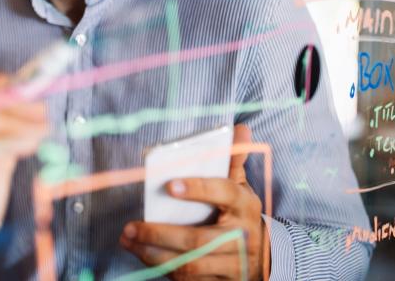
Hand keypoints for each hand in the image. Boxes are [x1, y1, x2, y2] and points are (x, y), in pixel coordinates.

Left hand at [120, 124, 269, 280]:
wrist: (265, 256)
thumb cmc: (241, 214)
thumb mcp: (242, 187)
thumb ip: (234, 160)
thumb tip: (240, 129)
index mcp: (246, 205)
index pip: (224, 193)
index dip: (198, 189)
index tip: (169, 184)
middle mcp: (242, 237)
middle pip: (198, 239)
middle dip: (160, 234)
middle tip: (131, 227)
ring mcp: (234, 264)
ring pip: (190, 264)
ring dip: (154, 255)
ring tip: (129, 241)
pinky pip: (189, 280)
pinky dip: (164, 270)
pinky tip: (144, 256)